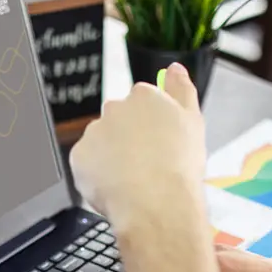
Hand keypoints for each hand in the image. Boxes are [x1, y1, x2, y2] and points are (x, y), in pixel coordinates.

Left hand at [69, 63, 204, 227]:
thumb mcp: (193, 122)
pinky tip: (115, 186)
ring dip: (111, 155)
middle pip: (119, 121)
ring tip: (131, 179)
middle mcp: (114, 108)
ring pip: (101, 142)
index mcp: (143, 96)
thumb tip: (175, 68)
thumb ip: (182, 90)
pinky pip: (87, 163)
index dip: (150, 126)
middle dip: (128, 138)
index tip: (158, 143)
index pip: (142, 103)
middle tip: (146, 164)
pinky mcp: (78, 155)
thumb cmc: (179, 167)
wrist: (155, 203)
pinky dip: (97, 173)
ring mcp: (94, 131)